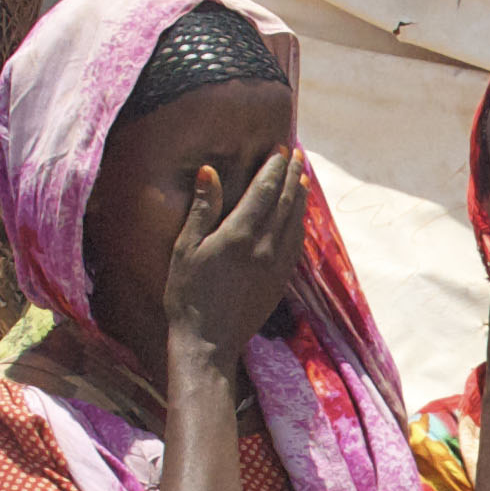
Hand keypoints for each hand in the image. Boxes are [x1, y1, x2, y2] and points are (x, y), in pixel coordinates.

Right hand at [165, 147, 310, 361]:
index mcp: (239, 234)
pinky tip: (300, 217)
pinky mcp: (280, 282)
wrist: (209, 342)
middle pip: (286, 201)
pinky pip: (297, 245)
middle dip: (292, 174)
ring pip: (296, 222)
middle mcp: (265, 247)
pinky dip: (301, 224)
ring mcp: (276, 265)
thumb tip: (209, 172)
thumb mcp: (186, 248)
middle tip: (297, 154)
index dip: (273, 167)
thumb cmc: (188, 294)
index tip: (279, 149)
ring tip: (303, 177)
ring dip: (301, 196)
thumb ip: (202, 209)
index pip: (264, 190)